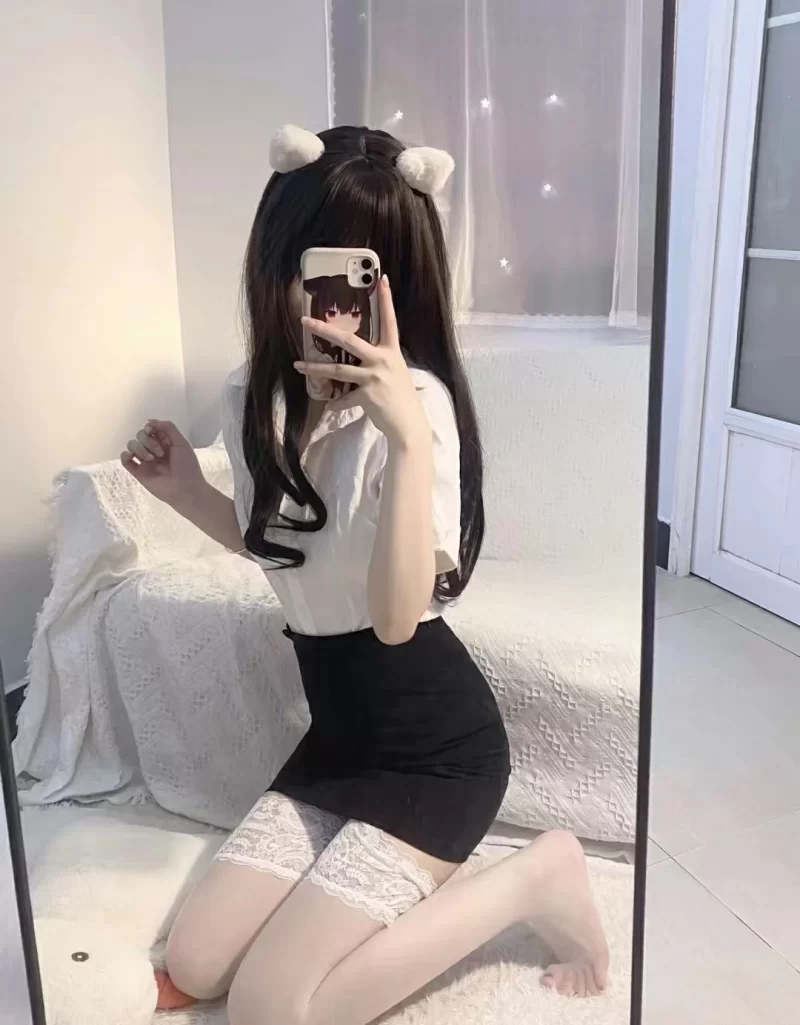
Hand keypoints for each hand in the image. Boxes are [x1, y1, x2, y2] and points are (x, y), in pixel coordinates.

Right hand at [120, 420, 205, 507]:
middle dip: (148, 440)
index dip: (149, 427)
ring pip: (132, 445)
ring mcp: (145, 461)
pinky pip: (125, 460)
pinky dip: (125, 455)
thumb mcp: (182, 443)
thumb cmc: (187, 467)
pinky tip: (133, 457)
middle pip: (140, 435)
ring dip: (140, 448)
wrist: (185, 490)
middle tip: (160, 453)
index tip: (151, 430)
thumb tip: (149, 421)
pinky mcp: (138, 472)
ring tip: (152, 459)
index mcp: (165, 442)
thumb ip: (168, 428)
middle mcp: (153, 450)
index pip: (151, 428)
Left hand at [296, 276, 428, 448]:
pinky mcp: (367, 395)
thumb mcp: (396, 374)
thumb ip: (380, 363)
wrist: (409, 425)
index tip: (382, 280)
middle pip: (348, 340)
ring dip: (315, 368)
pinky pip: (344, 398)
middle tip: (306, 321)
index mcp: (392, 351)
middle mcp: (383, 360)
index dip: (386, 300)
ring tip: (298, 365)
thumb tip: (362, 360)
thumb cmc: (402, 400)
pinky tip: (331, 406)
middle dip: (325, 329)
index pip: (390, 321)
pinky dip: (337, 404)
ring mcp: (374, 377)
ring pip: (337, 369)